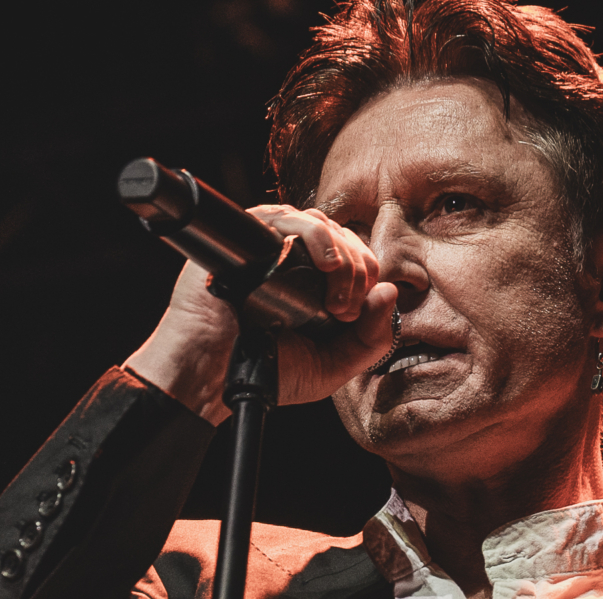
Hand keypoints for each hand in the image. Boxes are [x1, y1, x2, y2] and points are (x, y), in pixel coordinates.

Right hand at [123, 205, 398, 424]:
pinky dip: (315, 235)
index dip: (366, 275)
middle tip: (344, 310)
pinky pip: (285, 217)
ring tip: (334, 297)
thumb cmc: (265, 372)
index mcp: (311, 281)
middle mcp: (290, 258)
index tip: (353, 314)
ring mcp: (267, 245)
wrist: (212, 378)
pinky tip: (323, 266)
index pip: (353, 254)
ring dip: (342, 256)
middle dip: (359, 270)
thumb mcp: (332, 366)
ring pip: (320, 222)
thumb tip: (390, 292)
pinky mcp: (245, 238)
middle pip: (343, 234)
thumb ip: (371, 340)